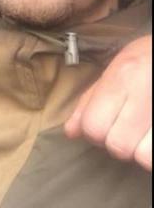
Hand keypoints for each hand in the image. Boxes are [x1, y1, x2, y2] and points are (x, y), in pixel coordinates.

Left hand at [64, 35, 151, 170]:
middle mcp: (142, 95)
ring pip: (142, 157)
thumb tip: (70, 132)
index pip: (93, 126)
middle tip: (128, 127)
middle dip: (118, 142)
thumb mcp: (115, 68)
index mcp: (121, 78)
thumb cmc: (145, 58)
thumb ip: (90, 99)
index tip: (105, 123)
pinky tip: (152, 136)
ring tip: (144, 131)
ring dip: (141, 151)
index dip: (94, 132)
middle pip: (117, 146)